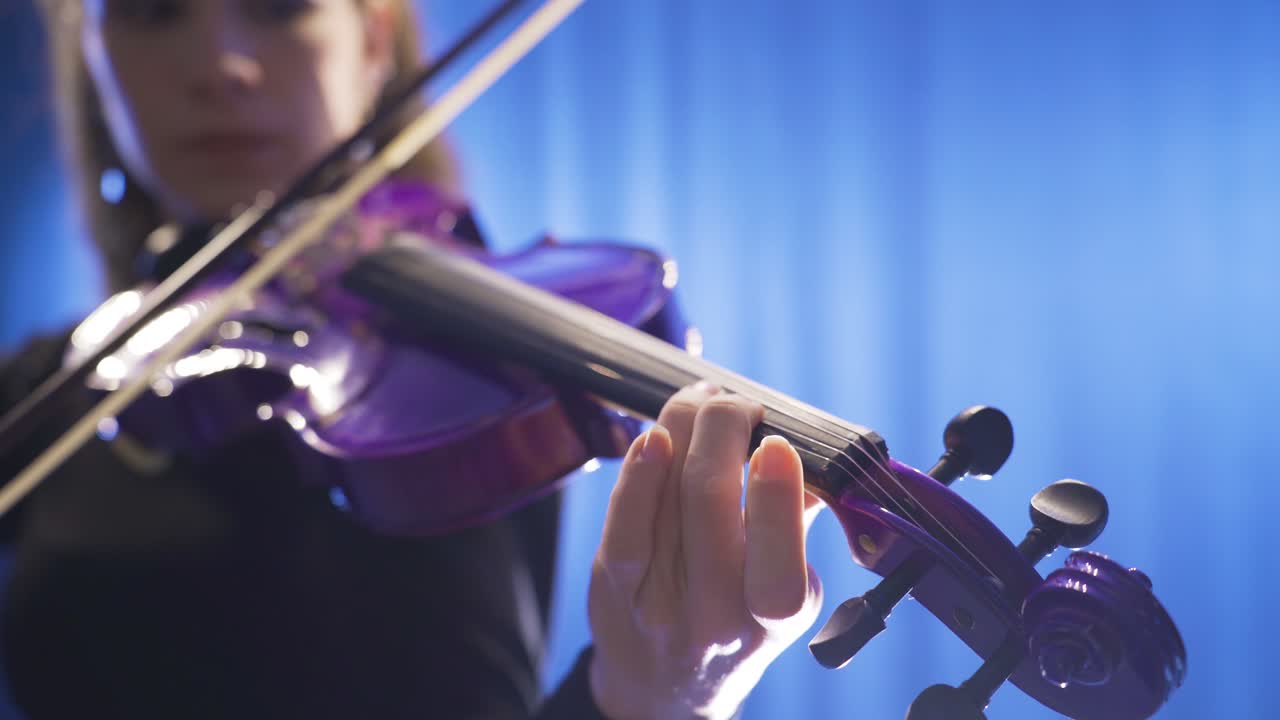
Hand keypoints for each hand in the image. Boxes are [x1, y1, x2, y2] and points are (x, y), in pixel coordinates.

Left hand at [587, 382, 825, 719]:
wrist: (664, 689)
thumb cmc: (736, 619)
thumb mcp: (784, 586)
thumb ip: (799, 517)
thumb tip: (813, 443)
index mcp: (777, 614)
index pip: (778, 560)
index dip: (776, 495)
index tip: (776, 442)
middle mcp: (718, 614)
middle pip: (710, 503)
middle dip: (723, 430)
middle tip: (737, 405)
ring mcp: (661, 602)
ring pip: (668, 497)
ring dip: (683, 429)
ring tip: (701, 399)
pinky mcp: (615, 586)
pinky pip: (625, 521)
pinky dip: (638, 472)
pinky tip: (651, 435)